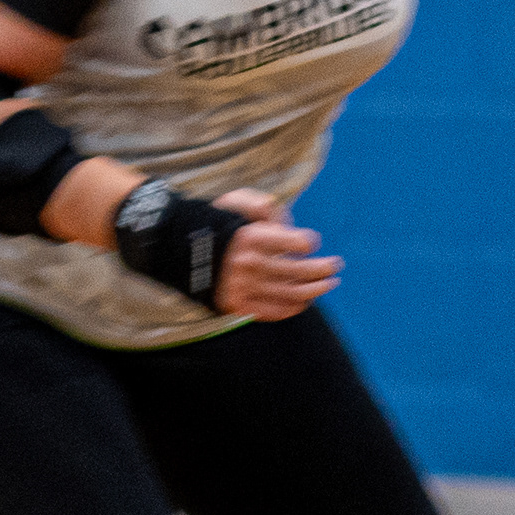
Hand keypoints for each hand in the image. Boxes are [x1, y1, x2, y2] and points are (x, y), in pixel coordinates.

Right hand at [212, 187, 338, 321]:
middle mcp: (249, 264)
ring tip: (330, 284)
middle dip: (323, 268)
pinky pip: (274, 312)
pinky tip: (306, 301)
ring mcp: (244, 288)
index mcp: (250, 237)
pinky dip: (294, 308)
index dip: (307, 242)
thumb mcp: (235, 202)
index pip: (295, 242)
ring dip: (317, 290)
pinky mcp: (238, 306)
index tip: (312, 243)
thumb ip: (262, 205)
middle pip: (298, 270)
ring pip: (291, 293)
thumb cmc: (215, 223)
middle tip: (336, 264)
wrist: (178, 251)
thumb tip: (287, 220)